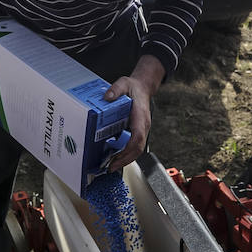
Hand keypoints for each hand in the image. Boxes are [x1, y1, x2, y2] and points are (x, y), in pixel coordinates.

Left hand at [103, 54, 165, 170]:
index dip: (128, 150)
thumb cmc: (134, 88)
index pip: (138, 138)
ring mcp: (141, 130)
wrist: (142, 88)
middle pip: (138, 149)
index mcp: (140, 117)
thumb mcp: (124, 83)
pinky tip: (114, 157)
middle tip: (111, 167)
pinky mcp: (137, 132)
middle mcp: (143, 126)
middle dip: (125, 160)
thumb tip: (107, 97)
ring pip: (136, 150)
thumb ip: (116, 89)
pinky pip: (133, 146)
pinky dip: (125, 154)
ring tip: (110, 166)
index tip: (117, 157)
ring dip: (125, 159)